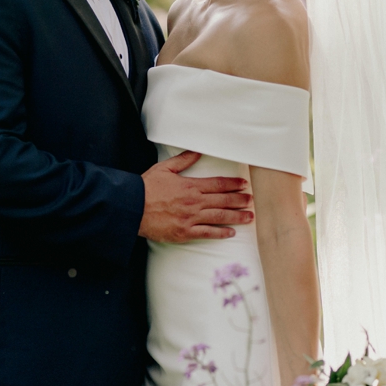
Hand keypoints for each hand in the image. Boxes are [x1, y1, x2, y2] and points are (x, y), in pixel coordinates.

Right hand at [139, 151, 254, 241]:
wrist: (133, 208)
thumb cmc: (147, 187)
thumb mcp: (165, 168)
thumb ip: (183, 160)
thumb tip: (198, 151)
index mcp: (190, 186)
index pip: (218, 184)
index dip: (233, 184)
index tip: (244, 184)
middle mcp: (194, 202)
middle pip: (223, 200)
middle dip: (239, 200)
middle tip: (252, 200)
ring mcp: (190, 218)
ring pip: (219, 217)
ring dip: (236, 216)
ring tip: (249, 216)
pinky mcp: (184, 232)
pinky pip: (207, 233)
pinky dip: (220, 233)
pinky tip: (231, 233)